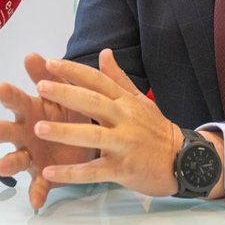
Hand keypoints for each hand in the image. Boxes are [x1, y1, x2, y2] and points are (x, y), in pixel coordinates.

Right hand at [0, 53, 96, 209]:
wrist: (90, 139)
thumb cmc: (69, 112)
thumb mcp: (63, 91)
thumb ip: (49, 75)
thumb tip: (31, 55)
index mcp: (33, 110)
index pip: (18, 101)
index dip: (9, 96)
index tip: (0, 88)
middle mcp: (27, 132)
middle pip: (6, 130)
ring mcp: (33, 154)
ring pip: (15, 159)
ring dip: (7, 162)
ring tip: (1, 166)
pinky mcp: (44, 175)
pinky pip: (39, 186)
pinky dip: (37, 193)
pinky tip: (36, 201)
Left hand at [33, 49, 224, 198]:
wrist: (185, 161)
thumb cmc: (157, 130)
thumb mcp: (140, 101)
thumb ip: (118, 78)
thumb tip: (105, 52)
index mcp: (126, 102)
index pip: (97, 81)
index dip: (74, 71)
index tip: (49, 62)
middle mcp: (125, 119)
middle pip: (93, 103)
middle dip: (66, 93)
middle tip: (40, 85)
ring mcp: (125, 144)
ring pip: (92, 136)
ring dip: (65, 132)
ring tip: (38, 128)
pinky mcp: (123, 169)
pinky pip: (94, 172)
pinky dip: (71, 173)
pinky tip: (48, 173)